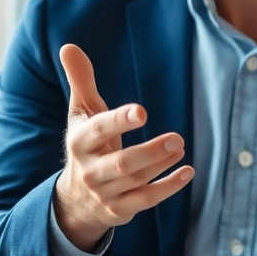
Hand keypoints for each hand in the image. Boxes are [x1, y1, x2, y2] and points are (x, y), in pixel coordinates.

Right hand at [53, 44, 193, 251]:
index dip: (119, 121)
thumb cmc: (86, 144)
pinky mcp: (121, 209)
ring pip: (136, 181)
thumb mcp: (81, 114)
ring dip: (161, 165)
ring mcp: (105, 192)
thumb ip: (80, 81)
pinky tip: (188, 172)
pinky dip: (168, 187)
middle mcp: (90, 170)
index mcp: (80, 142)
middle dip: (149, 151)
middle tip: (177, 138)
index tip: (142, 112)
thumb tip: (68, 46)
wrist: (74, 200)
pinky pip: (147, 200)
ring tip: (179, 147)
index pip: (99, 130)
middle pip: (122, 163)